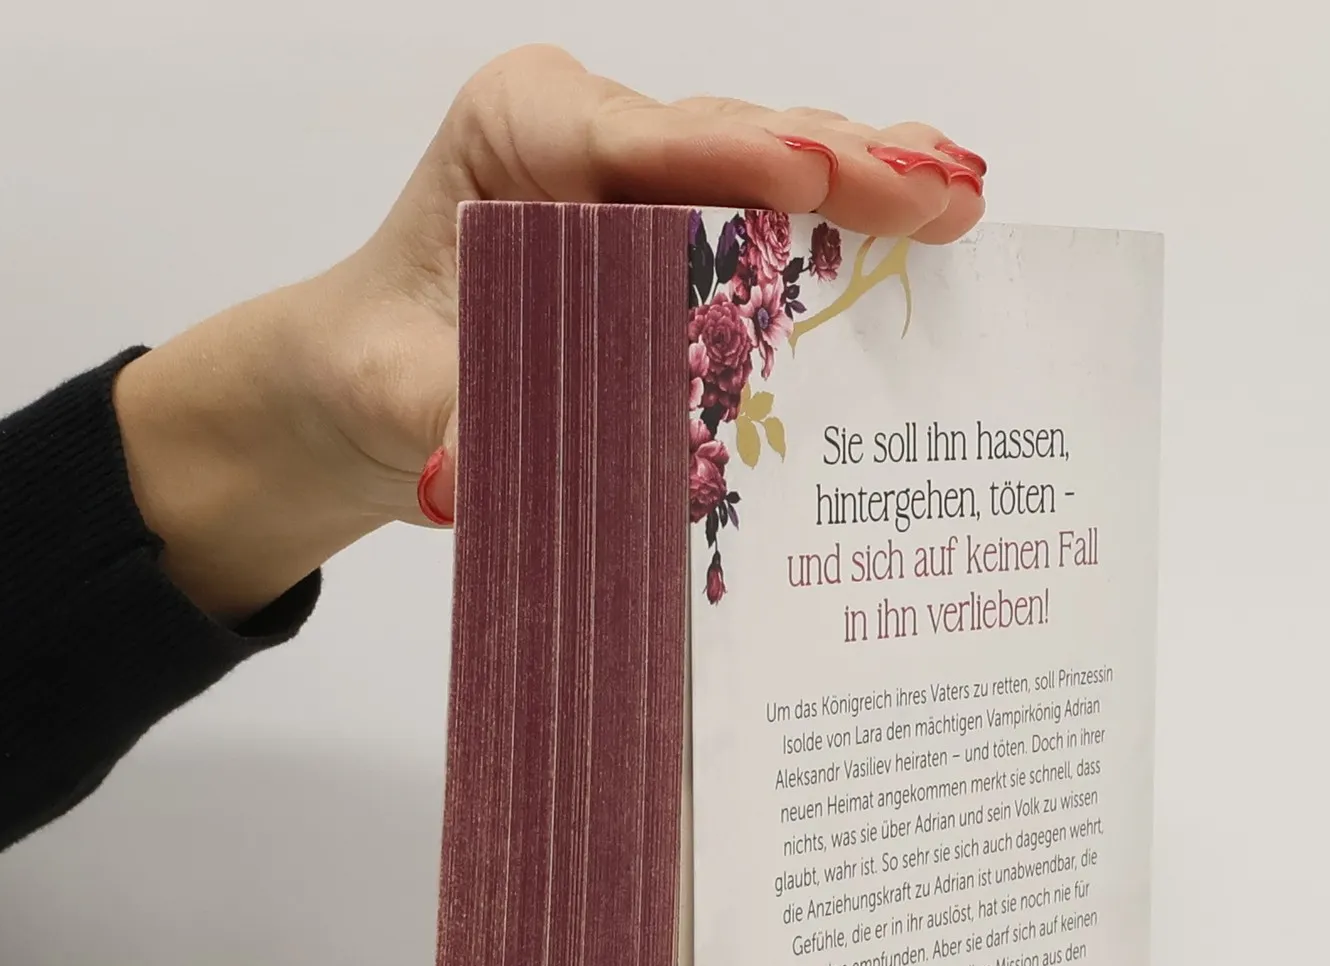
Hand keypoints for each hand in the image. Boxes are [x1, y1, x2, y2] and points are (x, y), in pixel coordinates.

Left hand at [113, 45, 986, 622]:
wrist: (371, 377)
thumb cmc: (385, 371)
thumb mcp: (403, 398)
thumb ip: (450, 417)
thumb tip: (472, 471)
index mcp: (516, 135)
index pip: (640, 142)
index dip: (736, 160)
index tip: (816, 178)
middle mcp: (589, 130)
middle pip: (730, 138)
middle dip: (839, 166)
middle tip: (938, 193)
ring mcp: (644, 164)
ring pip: (767, 159)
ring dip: (866, 180)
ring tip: (959, 197)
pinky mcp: (678, 213)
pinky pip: (772, 202)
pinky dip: (848, 215)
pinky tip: (928, 214)